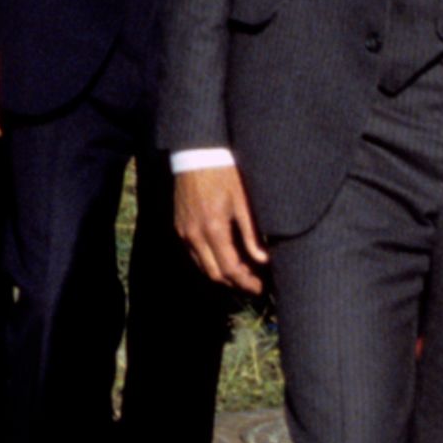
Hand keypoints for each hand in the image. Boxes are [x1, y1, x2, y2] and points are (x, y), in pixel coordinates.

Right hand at [175, 162, 266, 293]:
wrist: (196, 155)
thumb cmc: (224, 175)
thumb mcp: (244, 203)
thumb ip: (252, 234)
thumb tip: (263, 260)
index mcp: (213, 229)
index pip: (230, 269)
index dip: (246, 283)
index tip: (262, 287)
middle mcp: (194, 235)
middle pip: (214, 274)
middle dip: (235, 284)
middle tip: (255, 285)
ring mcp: (183, 232)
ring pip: (202, 266)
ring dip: (222, 275)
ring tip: (244, 273)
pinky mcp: (179, 227)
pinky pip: (194, 254)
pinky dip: (210, 262)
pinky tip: (226, 257)